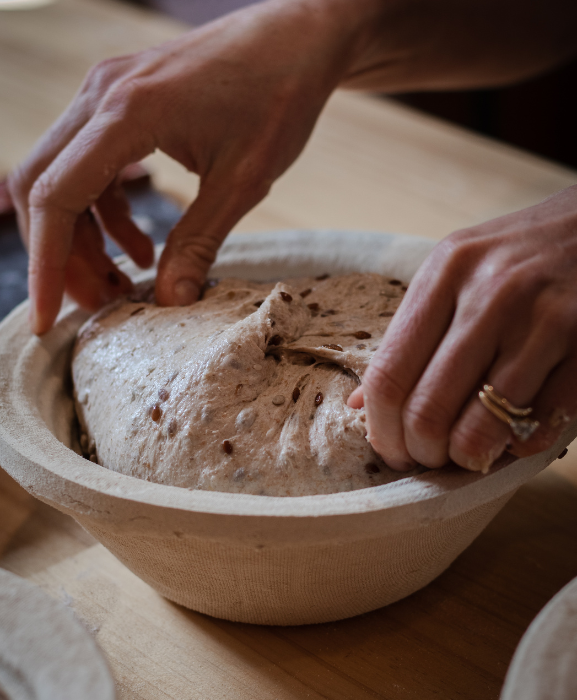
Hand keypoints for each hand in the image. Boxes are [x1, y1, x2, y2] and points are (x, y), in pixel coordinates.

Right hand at [8, 0, 381, 333]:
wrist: (297, 39)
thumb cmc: (278, 97)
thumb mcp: (243, 180)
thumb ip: (199, 242)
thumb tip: (171, 302)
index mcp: (127, 113)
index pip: (56, 197)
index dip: (47, 265)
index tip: (50, 317)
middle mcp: (101, 96)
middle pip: (44, 188)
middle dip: (62, 256)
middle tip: (99, 304)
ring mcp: (107, 93)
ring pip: (64, 179)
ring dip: (85, 239)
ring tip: (123, 285)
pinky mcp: (121, 101)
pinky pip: (92, 166)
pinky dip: (106, 214)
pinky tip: (140, 247)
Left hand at [349, 185, 576, 471]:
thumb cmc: (515, 257)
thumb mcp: (453, 274)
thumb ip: (409, 336)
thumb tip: (360, 404)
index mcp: (444, 274)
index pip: (388, 373)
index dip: (382, 429)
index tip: (390, 449)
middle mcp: (490, 295)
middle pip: (427, 409)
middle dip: (421, 452)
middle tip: (428, 458)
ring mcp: (543, 322)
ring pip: (481, 428)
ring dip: (467, 458)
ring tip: (468, 453)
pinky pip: (538, 425)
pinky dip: (518, 446)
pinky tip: (513, 434)